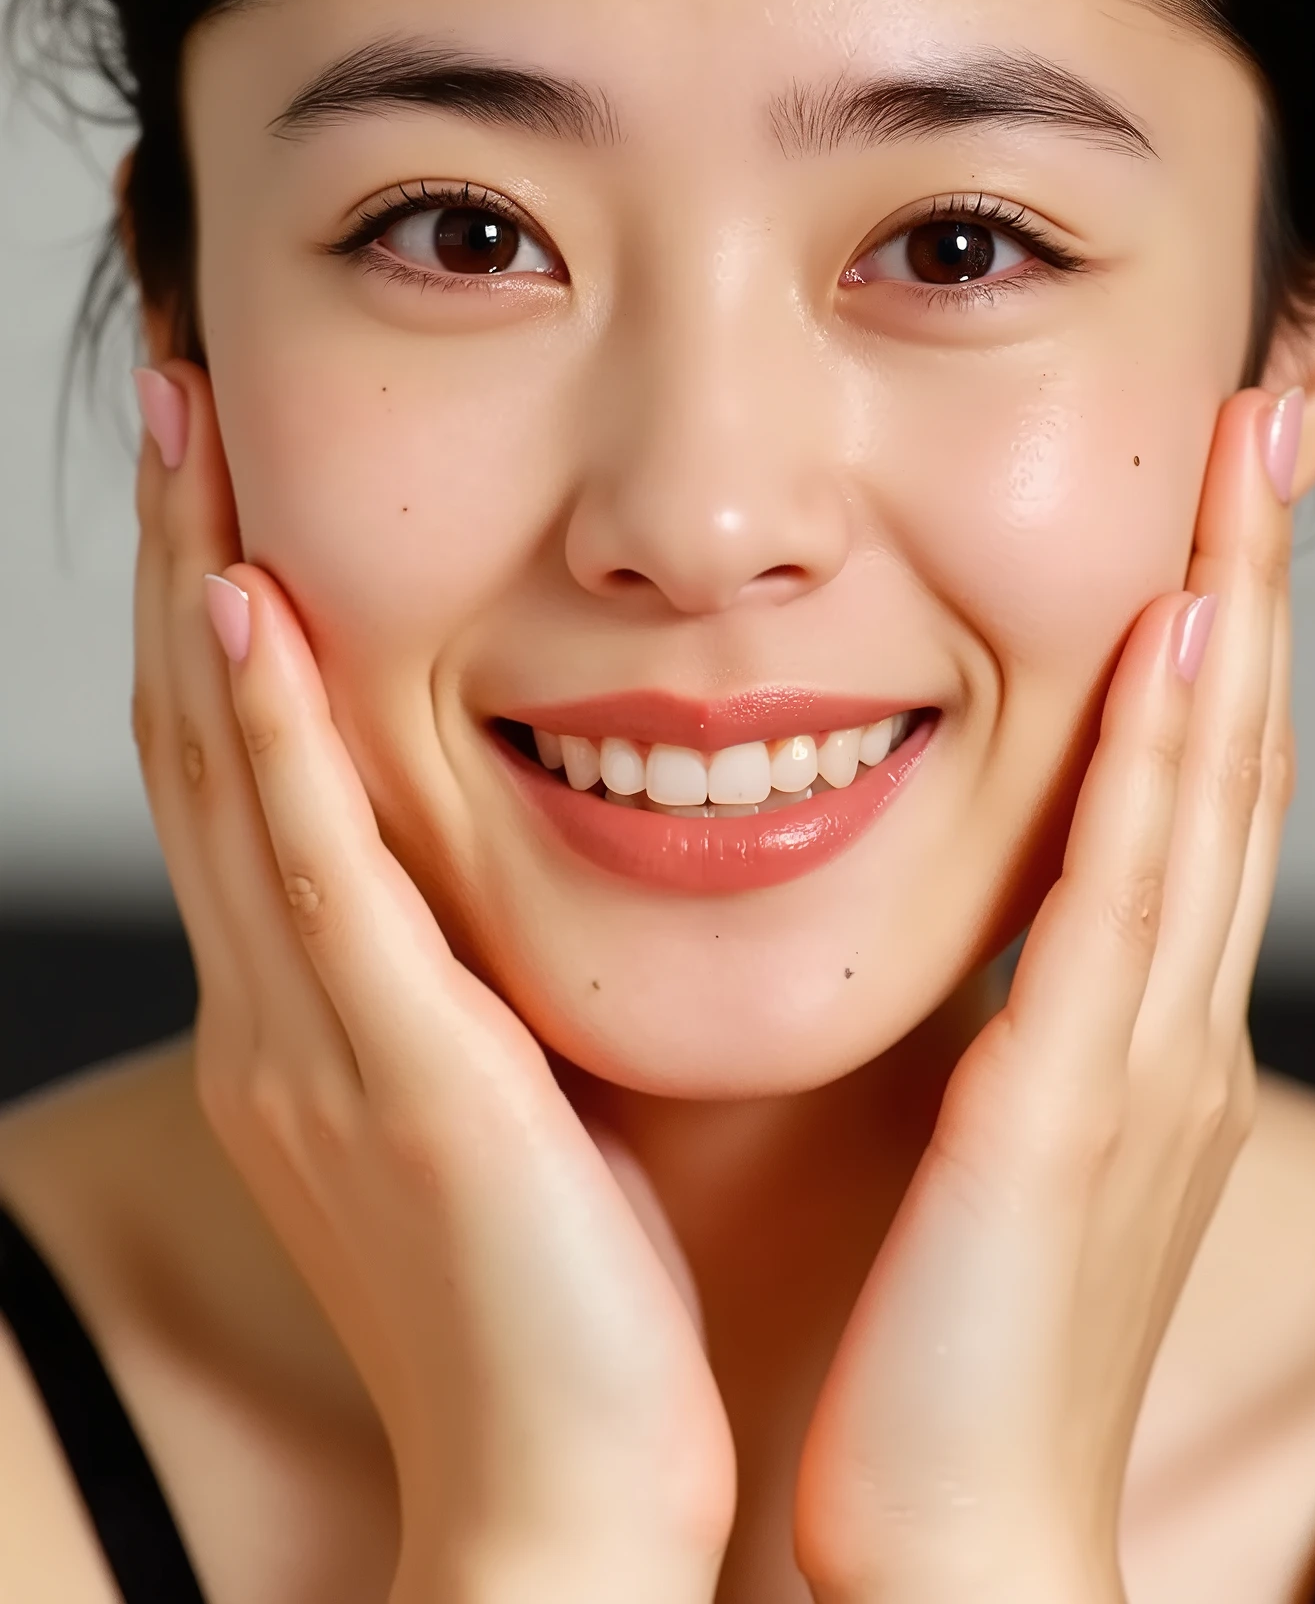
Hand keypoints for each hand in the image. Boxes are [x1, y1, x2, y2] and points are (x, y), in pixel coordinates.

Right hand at [131, 361, 734, 1603]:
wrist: (573, 1505)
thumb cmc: (574, 1307)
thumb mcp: (512, 1101)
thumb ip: (493, 977)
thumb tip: (545, 856)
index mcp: (315, 1013)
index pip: (244, 765)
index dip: (214, 603)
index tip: (229, 461)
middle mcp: (280, 1008)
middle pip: (200, 731)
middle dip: (175, 548)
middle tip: (174, 389)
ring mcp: (315, 1039)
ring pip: (227, 768)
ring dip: (195, 583)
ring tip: (187, 423)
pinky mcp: (395, 1075)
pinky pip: (313, 874)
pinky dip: (269, 732)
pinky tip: (251, 603)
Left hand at [794, 388, 1296, 1603]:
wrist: (959, 1547)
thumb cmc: (952, 1356)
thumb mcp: (992, 1151)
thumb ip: (1001, 1028)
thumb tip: (979, 931)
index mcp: (1140, 1022)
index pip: (1196, 779)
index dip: (1219, 623)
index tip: (1214, 488)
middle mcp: (1172, 1015)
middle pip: (1234, 747)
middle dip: (1255, 570)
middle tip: (1271, 409)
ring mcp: (1144, 1052)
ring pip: (1210, 786)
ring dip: (1231, 611)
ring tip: (1245, 456)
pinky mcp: (1071, 1105)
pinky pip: (1127, 898)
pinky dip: (1163, 763)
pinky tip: (1179, 642)